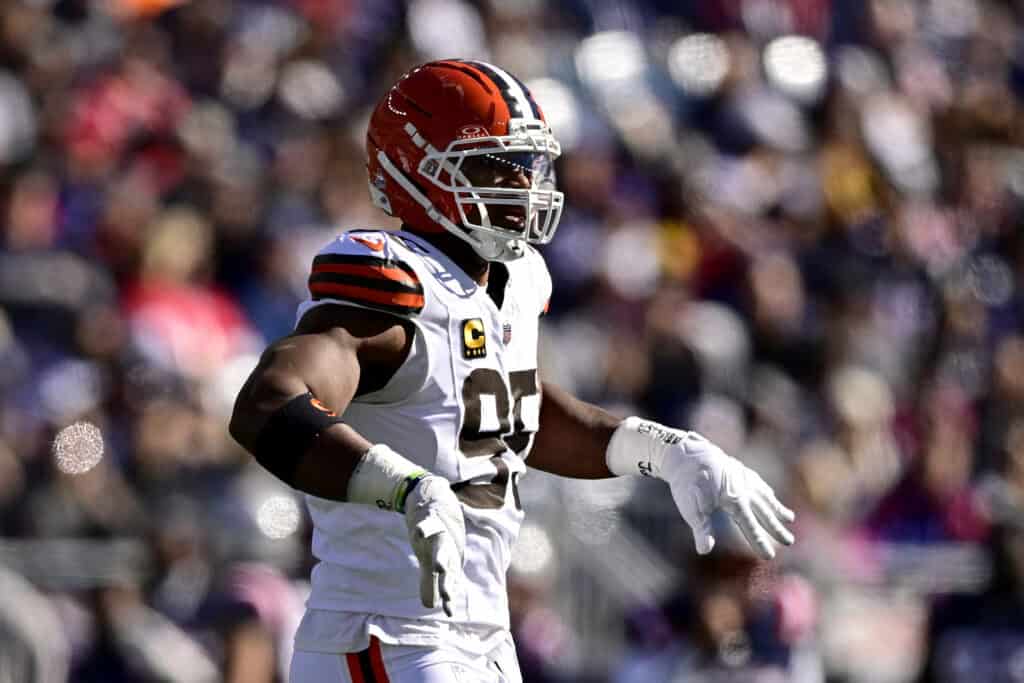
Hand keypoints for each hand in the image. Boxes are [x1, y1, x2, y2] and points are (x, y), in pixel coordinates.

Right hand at [403, 475, 466, 615]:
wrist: (434, 500)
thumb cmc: (437, 534)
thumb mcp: (433, 560)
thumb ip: (430, 582)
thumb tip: (429, 606)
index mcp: (446, 559)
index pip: (447, 581)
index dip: (448, 596)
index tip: (449, 612)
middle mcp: (444, 550)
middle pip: (446, 567)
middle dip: (447, 582)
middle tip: (448, 596)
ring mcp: (437, 535)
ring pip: (440, 547)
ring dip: (439, 557)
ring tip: (439, 568)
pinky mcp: (429, 520)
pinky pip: (427, 524)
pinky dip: (424, 527)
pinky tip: (421, 530)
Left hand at [661, 431, 794, 558]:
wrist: (685, 453)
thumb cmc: (687, 483)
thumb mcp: (691, 508)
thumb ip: (701, 529)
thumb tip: (704, 551)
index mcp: (734, 500)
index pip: (750, 526)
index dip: (759, 542)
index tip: (769, 556)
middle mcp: (744, 488)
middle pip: (764, 512)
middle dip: (776, 528)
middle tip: (790, 541)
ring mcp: (743, 477)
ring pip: (764, 496)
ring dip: (777, 508)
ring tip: (789, 518)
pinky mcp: (738, 469)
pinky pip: (757, 483)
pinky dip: (766, 492)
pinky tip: (770, 496)